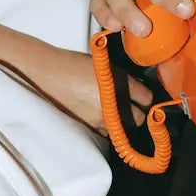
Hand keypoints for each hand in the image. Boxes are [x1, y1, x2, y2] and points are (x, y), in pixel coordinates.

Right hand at [29, 47, 152, 133]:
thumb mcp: (103, 65)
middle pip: (139, 119)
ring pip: (124, 128)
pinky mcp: (89, 128)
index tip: (144, 97)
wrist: (47, 73)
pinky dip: (107, 126)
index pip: (147, 99)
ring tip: (113, 109)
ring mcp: (101, 119)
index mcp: (119, 83)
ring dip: (122, 121)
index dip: (147, 98)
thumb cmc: (72, 64)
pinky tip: (99, 114)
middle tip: (132, 105)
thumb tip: (136, 89)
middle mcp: (113, 104)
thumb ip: (122, 77)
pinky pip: (107, 131)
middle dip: (138, 112)